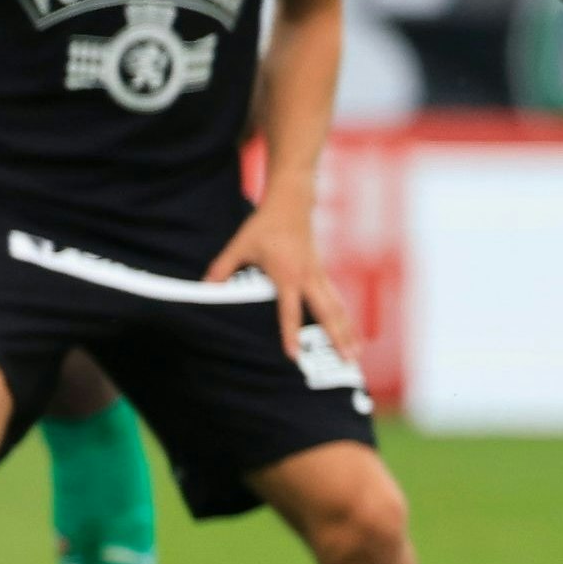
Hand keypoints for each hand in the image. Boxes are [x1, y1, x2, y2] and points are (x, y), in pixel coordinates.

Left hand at [208, 197, 354, 364]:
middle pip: (328, 314)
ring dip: (348, 332)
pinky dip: (345, 318)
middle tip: (348, 360)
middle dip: (339, 338)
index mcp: (287, 276)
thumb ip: (223, 267)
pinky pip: (337, 300)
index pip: (289, 312)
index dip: (290, 335)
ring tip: (356, 354)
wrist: (292, 203)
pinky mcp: (322, 272)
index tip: (294, 355)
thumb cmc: (265, 225)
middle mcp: (308, 278)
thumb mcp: (240, 245)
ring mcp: (319, 275)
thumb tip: (206, 287)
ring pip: (338, 308)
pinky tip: (351, 332)